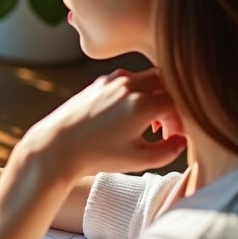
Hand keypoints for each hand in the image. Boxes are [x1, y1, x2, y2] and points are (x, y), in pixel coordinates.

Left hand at [17, 68, 186, 181]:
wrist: (56, 146)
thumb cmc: (95, 155)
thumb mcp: (138, 160)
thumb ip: (169, 151)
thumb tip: (182, 140)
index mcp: (141, 104)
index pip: (179, 102)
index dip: (182, 120)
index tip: (173, 136)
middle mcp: (129, 86)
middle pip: (168, 83)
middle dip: (173, 103)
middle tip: (165, 127)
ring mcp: (112, 80)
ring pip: (149, 78)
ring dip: (156, 96)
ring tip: (148, 123)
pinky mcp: (100, 82)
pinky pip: (129, 80)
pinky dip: (138, 92)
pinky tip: (130, 115)